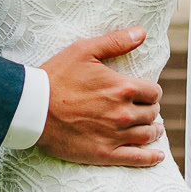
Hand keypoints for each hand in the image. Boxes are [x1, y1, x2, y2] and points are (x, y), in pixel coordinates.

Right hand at [36, 27, 166, 168]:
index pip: (153, 92)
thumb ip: (116, 41)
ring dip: (153, 130)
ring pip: (147, 135)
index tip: (145, 92)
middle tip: (144, 109)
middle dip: (150, 109)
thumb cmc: (56, 76)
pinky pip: (136, 159)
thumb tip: (142, 32)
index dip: (151, 91)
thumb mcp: (84, 50)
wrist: (33, 108)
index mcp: (121, 87)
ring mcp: (115, 135)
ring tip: (154, 128)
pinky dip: (151, 157)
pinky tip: (157, 155)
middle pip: (152, 113)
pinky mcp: (104, 154)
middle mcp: (123, 113)